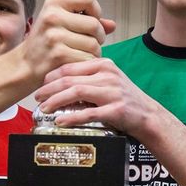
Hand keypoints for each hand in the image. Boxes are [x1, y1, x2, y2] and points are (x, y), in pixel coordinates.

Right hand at [20, 0, 115, 82]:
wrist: (24, 65)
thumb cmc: (46, 43)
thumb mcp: (61, 23)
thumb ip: (87, 21)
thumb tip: (112, 25)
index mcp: (54, 2)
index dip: (96, 11)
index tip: (93, 21)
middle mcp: (53, 17)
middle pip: (94, 24)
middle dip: (98, 37)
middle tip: (90, 43)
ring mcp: (55, 36)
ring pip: (94, 44)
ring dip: (94, 52)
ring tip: (81, 53)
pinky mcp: (59, 55)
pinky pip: (88, 58)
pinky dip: (87, 63)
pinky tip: (77, 63)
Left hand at [33, 57, 161, 137]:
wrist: (148, 115)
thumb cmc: (125, 99)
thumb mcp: (108, 81)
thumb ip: (88, 78)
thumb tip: (59, 83)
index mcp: (104, 65)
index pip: (71, 66)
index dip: (51, 75)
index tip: (41, 85)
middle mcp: (108, 75)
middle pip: (70, 78)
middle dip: (49, 88)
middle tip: (37, 97)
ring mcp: (112, 92)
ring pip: (76, 92)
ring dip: (56, 100)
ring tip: (44, 108)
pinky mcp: (116, 110)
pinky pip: (89, 113)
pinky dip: (72, 117)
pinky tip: (61, 121)